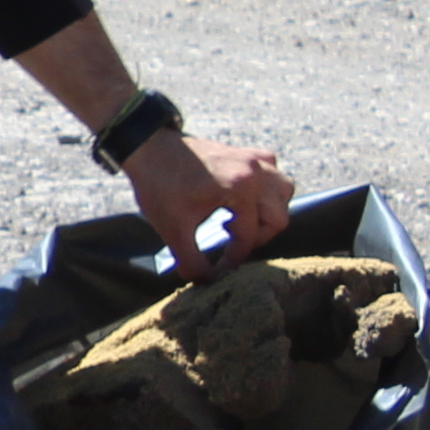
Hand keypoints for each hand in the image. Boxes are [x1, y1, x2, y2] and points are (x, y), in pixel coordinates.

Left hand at [124, 126, 294, 265]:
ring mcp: (254, 158)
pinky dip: (265, 191)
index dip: (236, 256)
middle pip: (278, 216)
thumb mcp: (173, 228)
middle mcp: (256, 170)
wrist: (146, 147)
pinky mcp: (247, 152)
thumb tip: (206, 281)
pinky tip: (239, 201)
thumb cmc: (159, 185)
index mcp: (241, 187)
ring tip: (237, 220)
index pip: (250, 233)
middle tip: (231, 241)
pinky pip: (273, 174)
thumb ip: (191, 260)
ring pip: (282, 192)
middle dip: (257, 236)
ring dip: (267, 212)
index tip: (222, 267)